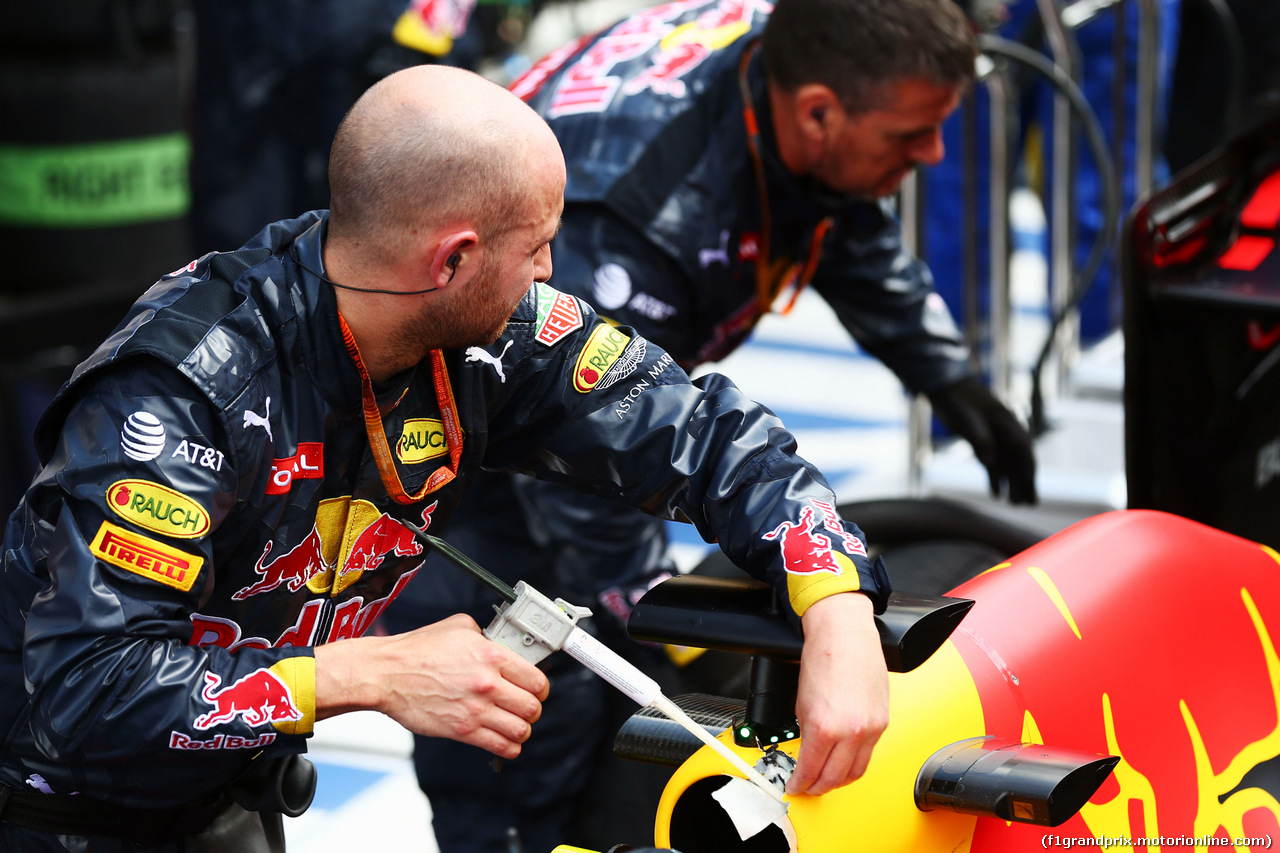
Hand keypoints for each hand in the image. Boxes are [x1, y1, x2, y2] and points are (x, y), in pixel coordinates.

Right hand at [315, 613, 549, 758]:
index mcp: (491, 655)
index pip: (537, 679)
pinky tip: (505, 740)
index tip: (537, 689)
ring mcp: (475, 709)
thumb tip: (500, 641)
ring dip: (522, 729)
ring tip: (515, 724)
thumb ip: (486, 635)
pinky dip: (509, 747)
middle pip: (533, 707)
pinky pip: (500, 746)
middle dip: (533, 709)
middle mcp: (487, 683)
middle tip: (526, 707)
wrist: (386, 674)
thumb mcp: (459, 626)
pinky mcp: (462, 730)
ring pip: (521, 730)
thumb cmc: (417, 650)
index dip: (541, 687)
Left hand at [787, 593, 888, 796]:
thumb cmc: (823, 658)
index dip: (800, 784)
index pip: (811, 770)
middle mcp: (851, 731)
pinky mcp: (883, 722)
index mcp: (825, 726)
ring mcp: (871, 728)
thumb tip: (808, 752)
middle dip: (818, 787)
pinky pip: (869, 754)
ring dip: (839, 781)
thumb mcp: (802, 702)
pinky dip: (855, 763)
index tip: (794, 786)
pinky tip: (844, 761)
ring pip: (857, 772)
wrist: (845, 634)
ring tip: (825, 779)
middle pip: (835, 778)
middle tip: (808, 787)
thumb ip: (807, 732)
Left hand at [927, 376, 1037, 503]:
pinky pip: (991, 463)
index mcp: (1008, 423)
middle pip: (1019, 461)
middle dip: (1025, 483)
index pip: (1024, 451)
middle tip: (1030, 504)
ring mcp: (993, 438)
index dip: (1028, 472)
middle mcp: (1005, 432)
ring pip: (1007, 465)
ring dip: (1012, 484)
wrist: (943, 387)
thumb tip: (991, 463)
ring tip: (1017, 504)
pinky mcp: (980, 442)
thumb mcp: (966, 417)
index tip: (1031, 489)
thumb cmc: (957, 398)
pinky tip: (996, 494)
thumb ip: (979, 438)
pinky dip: (995, 478)